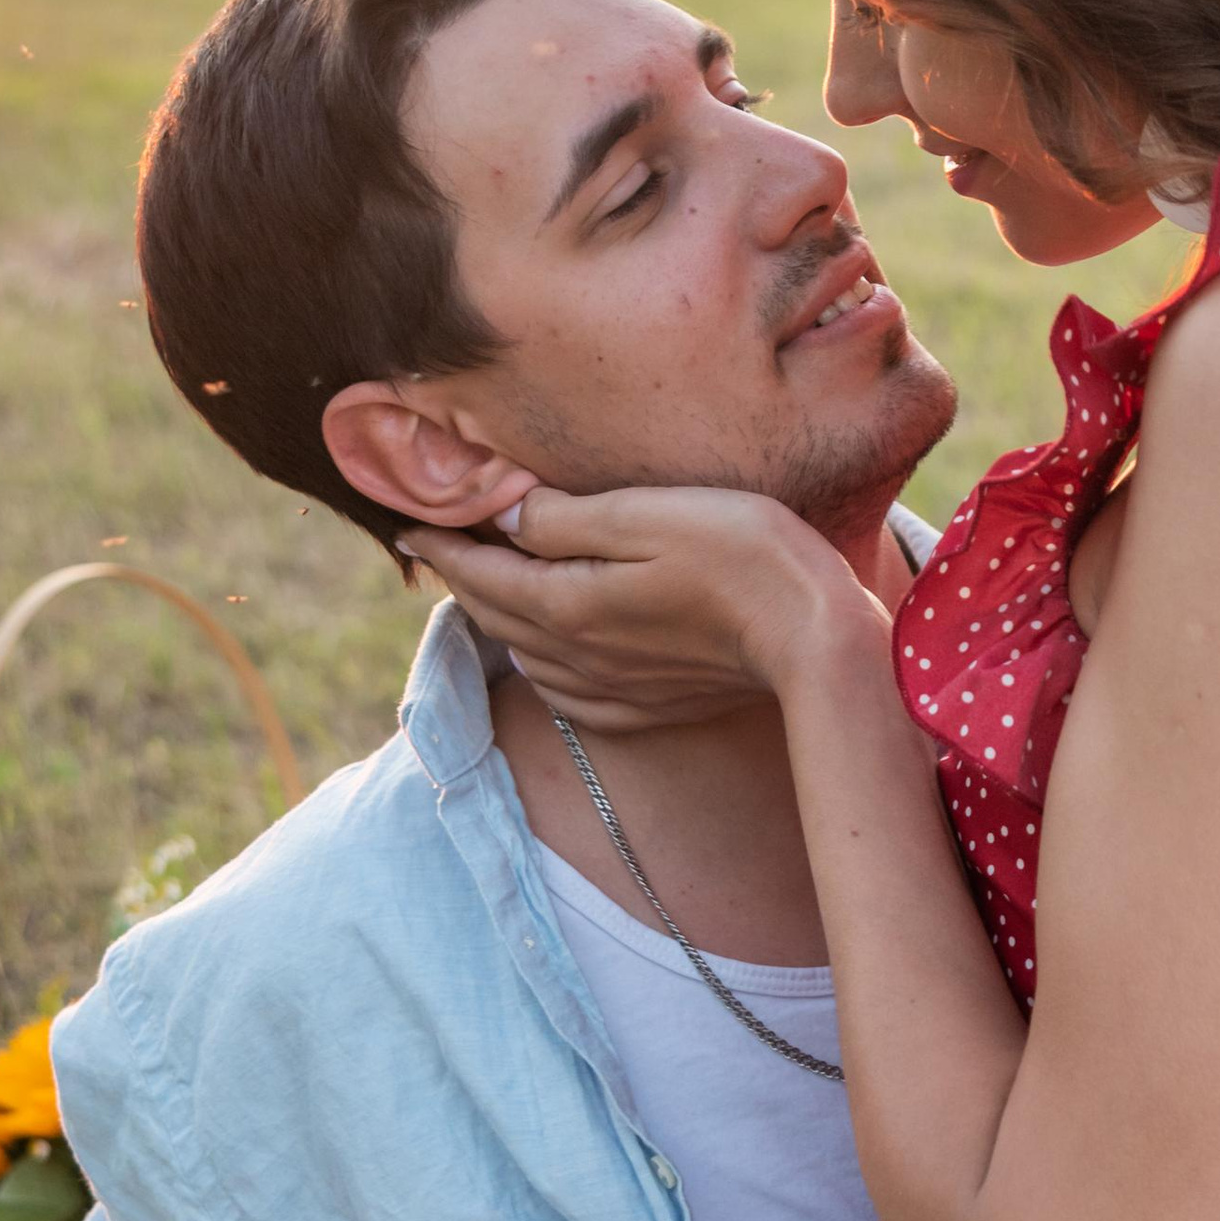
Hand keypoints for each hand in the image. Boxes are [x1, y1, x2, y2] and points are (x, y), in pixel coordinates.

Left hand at [399, 484, 880, 737]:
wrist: (814, 637)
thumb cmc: (741, 552)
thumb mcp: (646, 512)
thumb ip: (564, 517)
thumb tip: (500, 513)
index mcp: (565, 603)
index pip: (477, 572)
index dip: (438, 543)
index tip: (406, 521)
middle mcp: (575, 656)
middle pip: (493, 615)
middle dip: (459, 576)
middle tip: (435, 544)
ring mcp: (610, 689)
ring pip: (524, 654)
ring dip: (497, 618)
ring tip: (485, 584)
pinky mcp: (645, 708)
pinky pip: (565, 691)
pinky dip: (539, 661)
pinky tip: (546, 648)